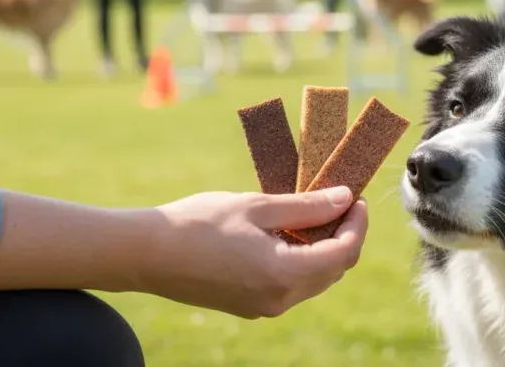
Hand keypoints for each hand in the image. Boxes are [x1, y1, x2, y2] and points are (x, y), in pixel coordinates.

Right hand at [138, 186, 366, 318]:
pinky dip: (300, 259)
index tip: (355, 197)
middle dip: (344, 235)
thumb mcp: (257, 206)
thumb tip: (344, 199)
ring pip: (313, 279)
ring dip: (323, 248)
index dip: (357, 224)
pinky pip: (290, 284)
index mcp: (283, 274)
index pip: (344, 253)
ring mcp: (263, 307)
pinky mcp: (249, 305)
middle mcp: (279, 299)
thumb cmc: (199, 222)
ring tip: (314, 212)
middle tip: (339, 200)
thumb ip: (306, 206)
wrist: (147, 254)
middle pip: (333, 270)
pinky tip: (288, 232)